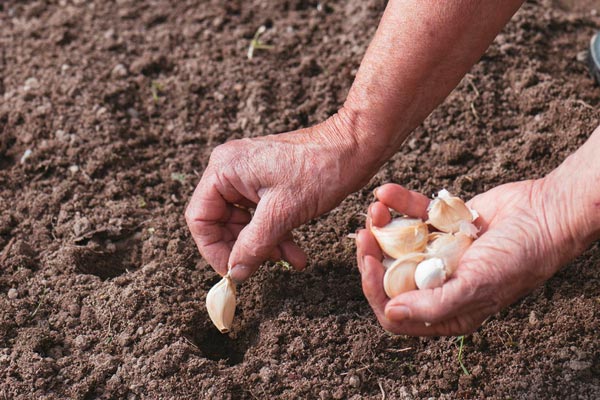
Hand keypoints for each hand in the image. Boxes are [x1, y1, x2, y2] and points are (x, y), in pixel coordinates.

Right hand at [186, 113, 375, 282]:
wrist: (355, 147)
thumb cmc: (319, 170)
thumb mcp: (282, 214)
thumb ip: (252, 245)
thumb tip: (235, 273)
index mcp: (224, 169)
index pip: (200, 218)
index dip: (214, 249)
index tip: (233, 271)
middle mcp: (231, 169)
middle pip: (221, 222)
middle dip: (245, 248)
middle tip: (264, 265)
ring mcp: (250, 174)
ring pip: (244, 222)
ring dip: (264, 245)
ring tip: (290, 260)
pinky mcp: (269, 181)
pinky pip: (261, 214)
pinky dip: (276, 234)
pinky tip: (295, 253)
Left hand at [356, 181, 585, 335]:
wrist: (546, 213)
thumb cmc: (518, 258)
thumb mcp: (477, 288)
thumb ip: (433, 305)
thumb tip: (392, 313)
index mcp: (446, 309)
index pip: (396, 312)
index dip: (376, 291)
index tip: (370, 263)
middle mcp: (439, 283)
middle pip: (390, 276)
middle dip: (372, 256)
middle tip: (363, 234)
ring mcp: (439, 253)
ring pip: (397, 243)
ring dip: (381, 226)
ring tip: (375, 208)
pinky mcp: (443, 226)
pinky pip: (413, 215)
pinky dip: (398, 203)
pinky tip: (386, 192)